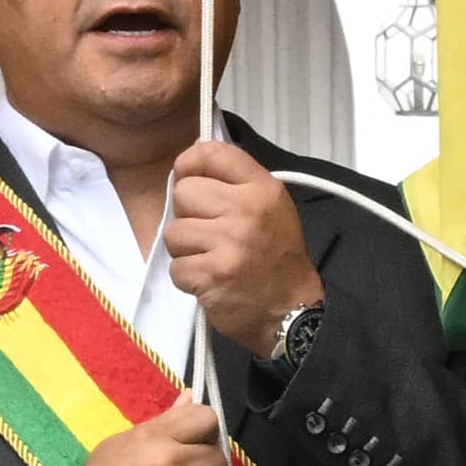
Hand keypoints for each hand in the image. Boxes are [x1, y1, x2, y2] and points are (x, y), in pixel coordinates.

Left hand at [163, 139, 322, 359]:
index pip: (211, 153)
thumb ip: (235, 183)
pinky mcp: (213, 274)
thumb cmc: (277, 259)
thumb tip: (190, 164)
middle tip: (209, 234)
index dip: (189, 163)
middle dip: (188, 215)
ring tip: (211, 259)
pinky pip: (176, 267)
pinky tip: (210, 281)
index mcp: (262, 188)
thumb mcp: (270, 208)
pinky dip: (188, 278)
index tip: (188, 178)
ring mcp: (230, 242)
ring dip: (186, 250)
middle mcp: (247, 209)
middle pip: (184, 192)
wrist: (292, 312)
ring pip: (174, 232)